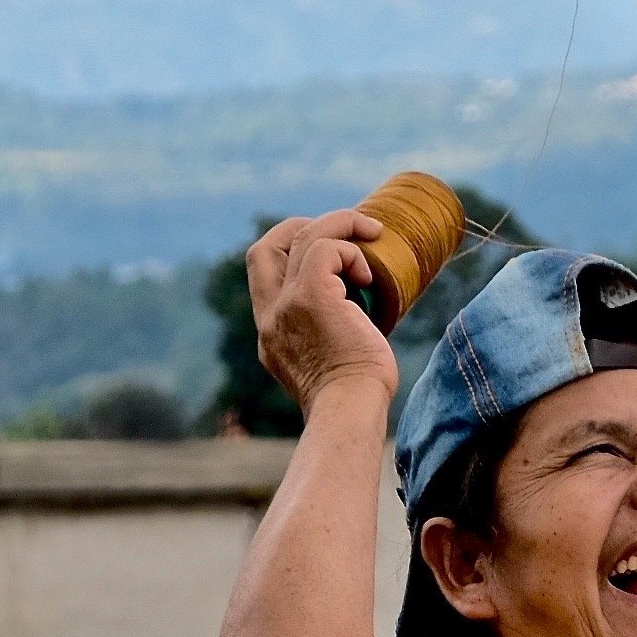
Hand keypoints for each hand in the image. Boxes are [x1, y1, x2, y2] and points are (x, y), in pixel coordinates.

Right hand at [246, 210, 397, 412]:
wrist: (349, 411)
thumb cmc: (354, 398)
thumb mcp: (328, 365)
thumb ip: (328, 340)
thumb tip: (358, 319)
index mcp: (270, 334)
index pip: (263, 277)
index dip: (291, 253)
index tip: (330, 256)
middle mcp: (270, 316)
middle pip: (264, 247)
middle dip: (301, 227)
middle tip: (343, 232)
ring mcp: (285, 304)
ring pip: (301, 235)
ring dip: (341, 224)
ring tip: (373, 234)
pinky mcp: (310, 296)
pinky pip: (326, 248)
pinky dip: (351, 251)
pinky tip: (369, 275)